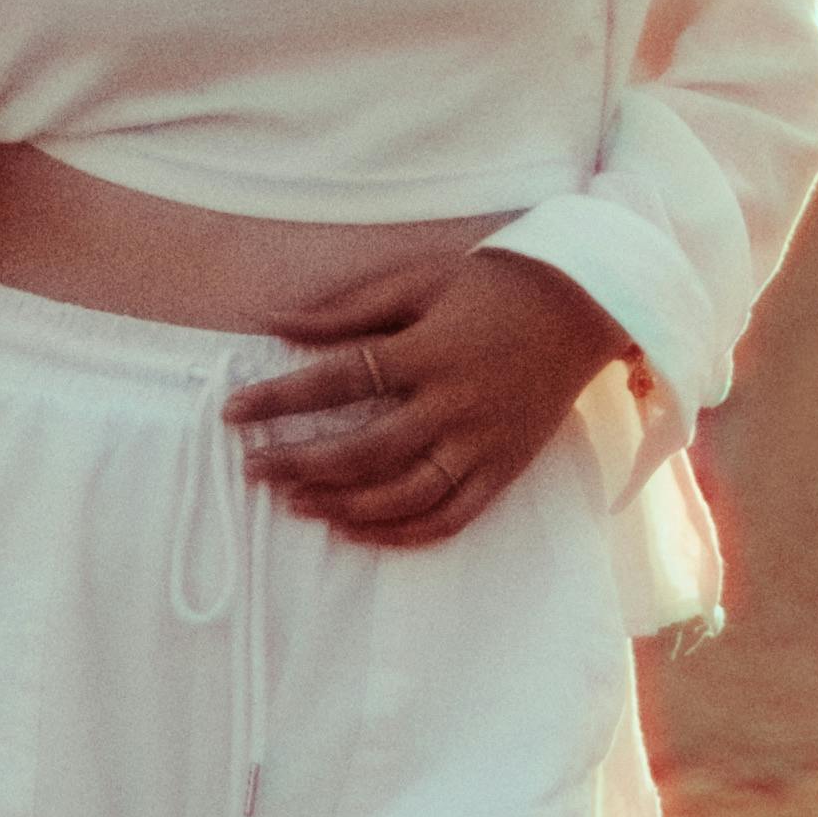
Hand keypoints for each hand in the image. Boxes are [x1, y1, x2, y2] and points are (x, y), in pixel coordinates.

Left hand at [224, 248, 625, 546]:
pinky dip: (402, 534)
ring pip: (405, 495)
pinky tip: (357, 531)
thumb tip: (273, 321)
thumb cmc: (492, 285)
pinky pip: (450, 517)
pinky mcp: (504, 469)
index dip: (280, 398)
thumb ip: (346, 309)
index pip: (339, 381)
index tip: (233, 412)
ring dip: (344, 506)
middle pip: (364, 450)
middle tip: (253, 468)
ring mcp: (482, 443)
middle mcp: (454, 404)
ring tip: (296, 502)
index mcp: (429, 352)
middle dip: (299, 463)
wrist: (584, 306)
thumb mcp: (418, 282)